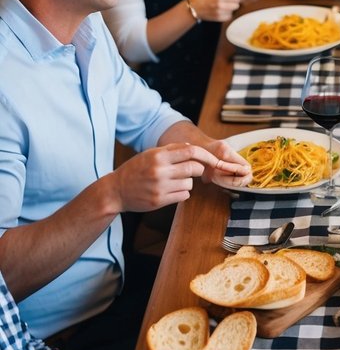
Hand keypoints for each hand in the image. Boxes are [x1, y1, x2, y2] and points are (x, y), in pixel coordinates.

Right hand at [111, 143, 246, 211]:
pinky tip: (171, 191)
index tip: (213, 159)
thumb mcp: (150, 154)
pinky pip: (184, 196)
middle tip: (191, 171)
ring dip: (187, 183)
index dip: (205, 155)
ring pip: (190, 184)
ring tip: (173, 181)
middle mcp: (159, 171)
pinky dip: (182, 193)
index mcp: (158, 156)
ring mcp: (160, 187)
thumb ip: (171, 150)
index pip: (190, 152)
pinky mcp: (159, 201)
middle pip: (194, 168)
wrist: (116, 191)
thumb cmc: (135, 170)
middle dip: (197, 170)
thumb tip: (192, 148)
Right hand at [188, 0, 241, 23]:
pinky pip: (229, 16)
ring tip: (223, 6)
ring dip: (230, 9)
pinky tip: (221, 11)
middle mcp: (220, 0)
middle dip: (233, 3)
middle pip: (237, 4)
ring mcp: (219, 10)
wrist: (192, 7)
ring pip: (233, 10)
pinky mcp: (218, 17)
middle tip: (227, 2)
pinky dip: (226, 15)